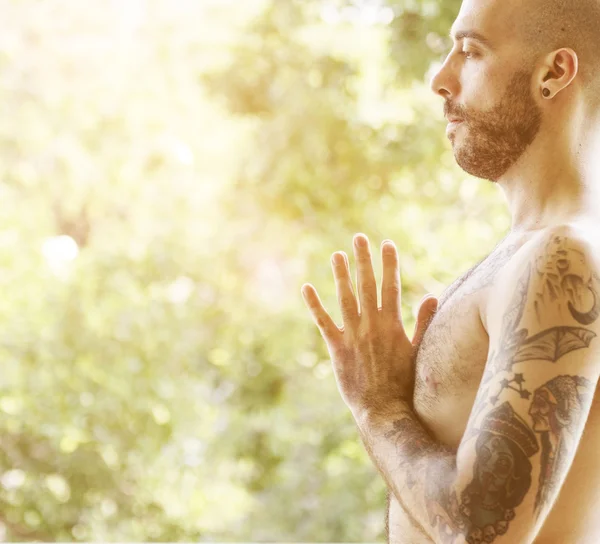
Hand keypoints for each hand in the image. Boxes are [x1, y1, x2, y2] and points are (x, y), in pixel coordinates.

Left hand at [301, 233, 437, 418]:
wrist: (384, 409)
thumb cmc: (404, 382)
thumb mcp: (418, 351)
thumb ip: (424, 322)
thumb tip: (433, 296)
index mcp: (392, 323)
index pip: (390, 285)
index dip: (389, 263)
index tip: (387, 243)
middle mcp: (372, 324)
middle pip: (366, 285)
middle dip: (363, 259)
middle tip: (359, 237)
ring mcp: (353, 335)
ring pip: (345, 298)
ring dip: (341, 275)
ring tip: (337, 255)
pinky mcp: (336, 348)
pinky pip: (323, 322)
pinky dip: (314, 304)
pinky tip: (307, 287)